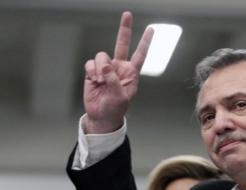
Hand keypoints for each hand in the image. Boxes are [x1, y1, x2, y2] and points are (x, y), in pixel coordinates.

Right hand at [82, 11, 153, 133]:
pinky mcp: (93, 72)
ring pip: (101, 56)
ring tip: (101, 82)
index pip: (140, 54)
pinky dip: (91, 71)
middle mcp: (119, 67)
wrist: (101, 116)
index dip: (145, 42)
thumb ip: (114, 80)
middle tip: (128, 14)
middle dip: (125, 29)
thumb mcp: (120, 97)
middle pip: (122, 44)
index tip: (151, 29)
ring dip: (100, 69)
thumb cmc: (115, 109)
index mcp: (131, 73)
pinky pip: (90, 63)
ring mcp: (106, 69)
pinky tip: (94, 81)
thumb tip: (106, 65)